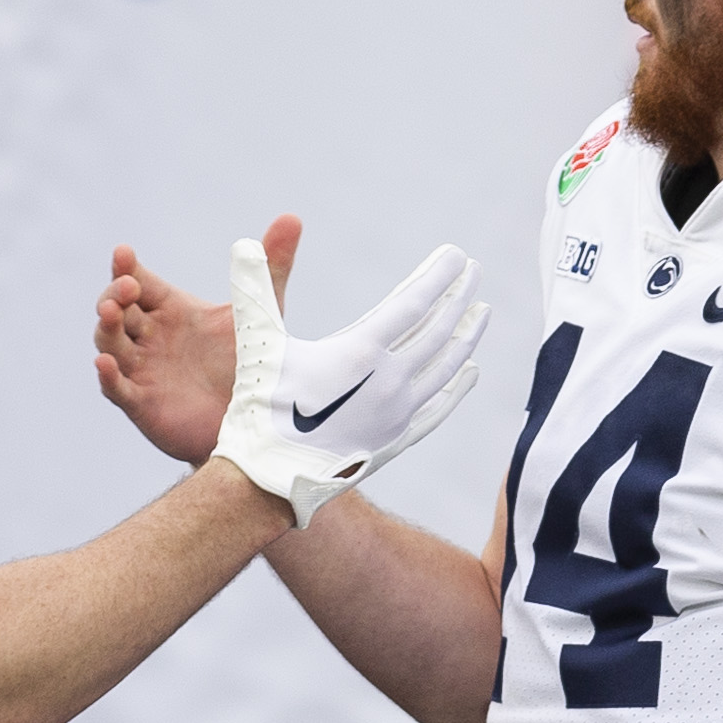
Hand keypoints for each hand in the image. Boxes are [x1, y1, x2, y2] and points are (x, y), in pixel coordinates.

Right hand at [95, 215, 286, 464]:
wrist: (254, 423)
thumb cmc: (250, 367)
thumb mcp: (262, 314)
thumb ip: (271, 268)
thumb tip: (292, 217)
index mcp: (171, 310)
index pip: (138, 281)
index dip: (126, 267)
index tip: (124, 253)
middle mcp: (149, 337)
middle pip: (116, 308)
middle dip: (115, 294)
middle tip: (128, 287)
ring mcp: (141, 369)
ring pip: (109, 342)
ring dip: (106, 327)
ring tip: (112, 312)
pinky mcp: (141, 403)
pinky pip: (115, 388)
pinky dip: (107, 375)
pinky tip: (104, 364)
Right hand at [207, 232, 490, 527]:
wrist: (269, 480)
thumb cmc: (260, 408)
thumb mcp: (255, 344)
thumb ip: (253, 290)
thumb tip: (240, 241)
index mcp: (361, 352)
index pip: (414, 303)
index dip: (437, 276)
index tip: (455, 255)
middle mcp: (389, 381)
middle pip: (438, 332)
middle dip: (459, 297)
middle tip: (474, 272)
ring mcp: (397, 414)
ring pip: (445, 368)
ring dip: (466, 337)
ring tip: (481, 313)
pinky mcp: (396, 440)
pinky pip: (438, 409)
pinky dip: (457, 388)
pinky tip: (470, 373)